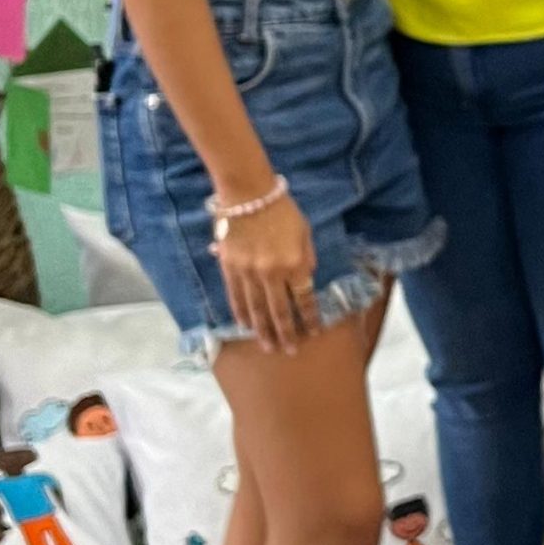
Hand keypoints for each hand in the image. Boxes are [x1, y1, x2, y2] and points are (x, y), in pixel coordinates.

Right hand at [214, 189, 317, 355]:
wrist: (248, 194)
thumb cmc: (281, 209)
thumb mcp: (305, 231)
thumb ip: (306, 257)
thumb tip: (306, 279)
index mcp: (295, 263)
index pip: (305, 299)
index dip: (310, 318)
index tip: (313, 332)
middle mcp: (272, 273)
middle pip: (280, 311)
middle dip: (286, 333)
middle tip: (289, 350)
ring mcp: (249, 273)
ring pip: (256, 310)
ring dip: (263, 331)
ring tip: (268, 346)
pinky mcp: (230, 269)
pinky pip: (236, 298)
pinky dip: (241, 315)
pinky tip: (246, 326)